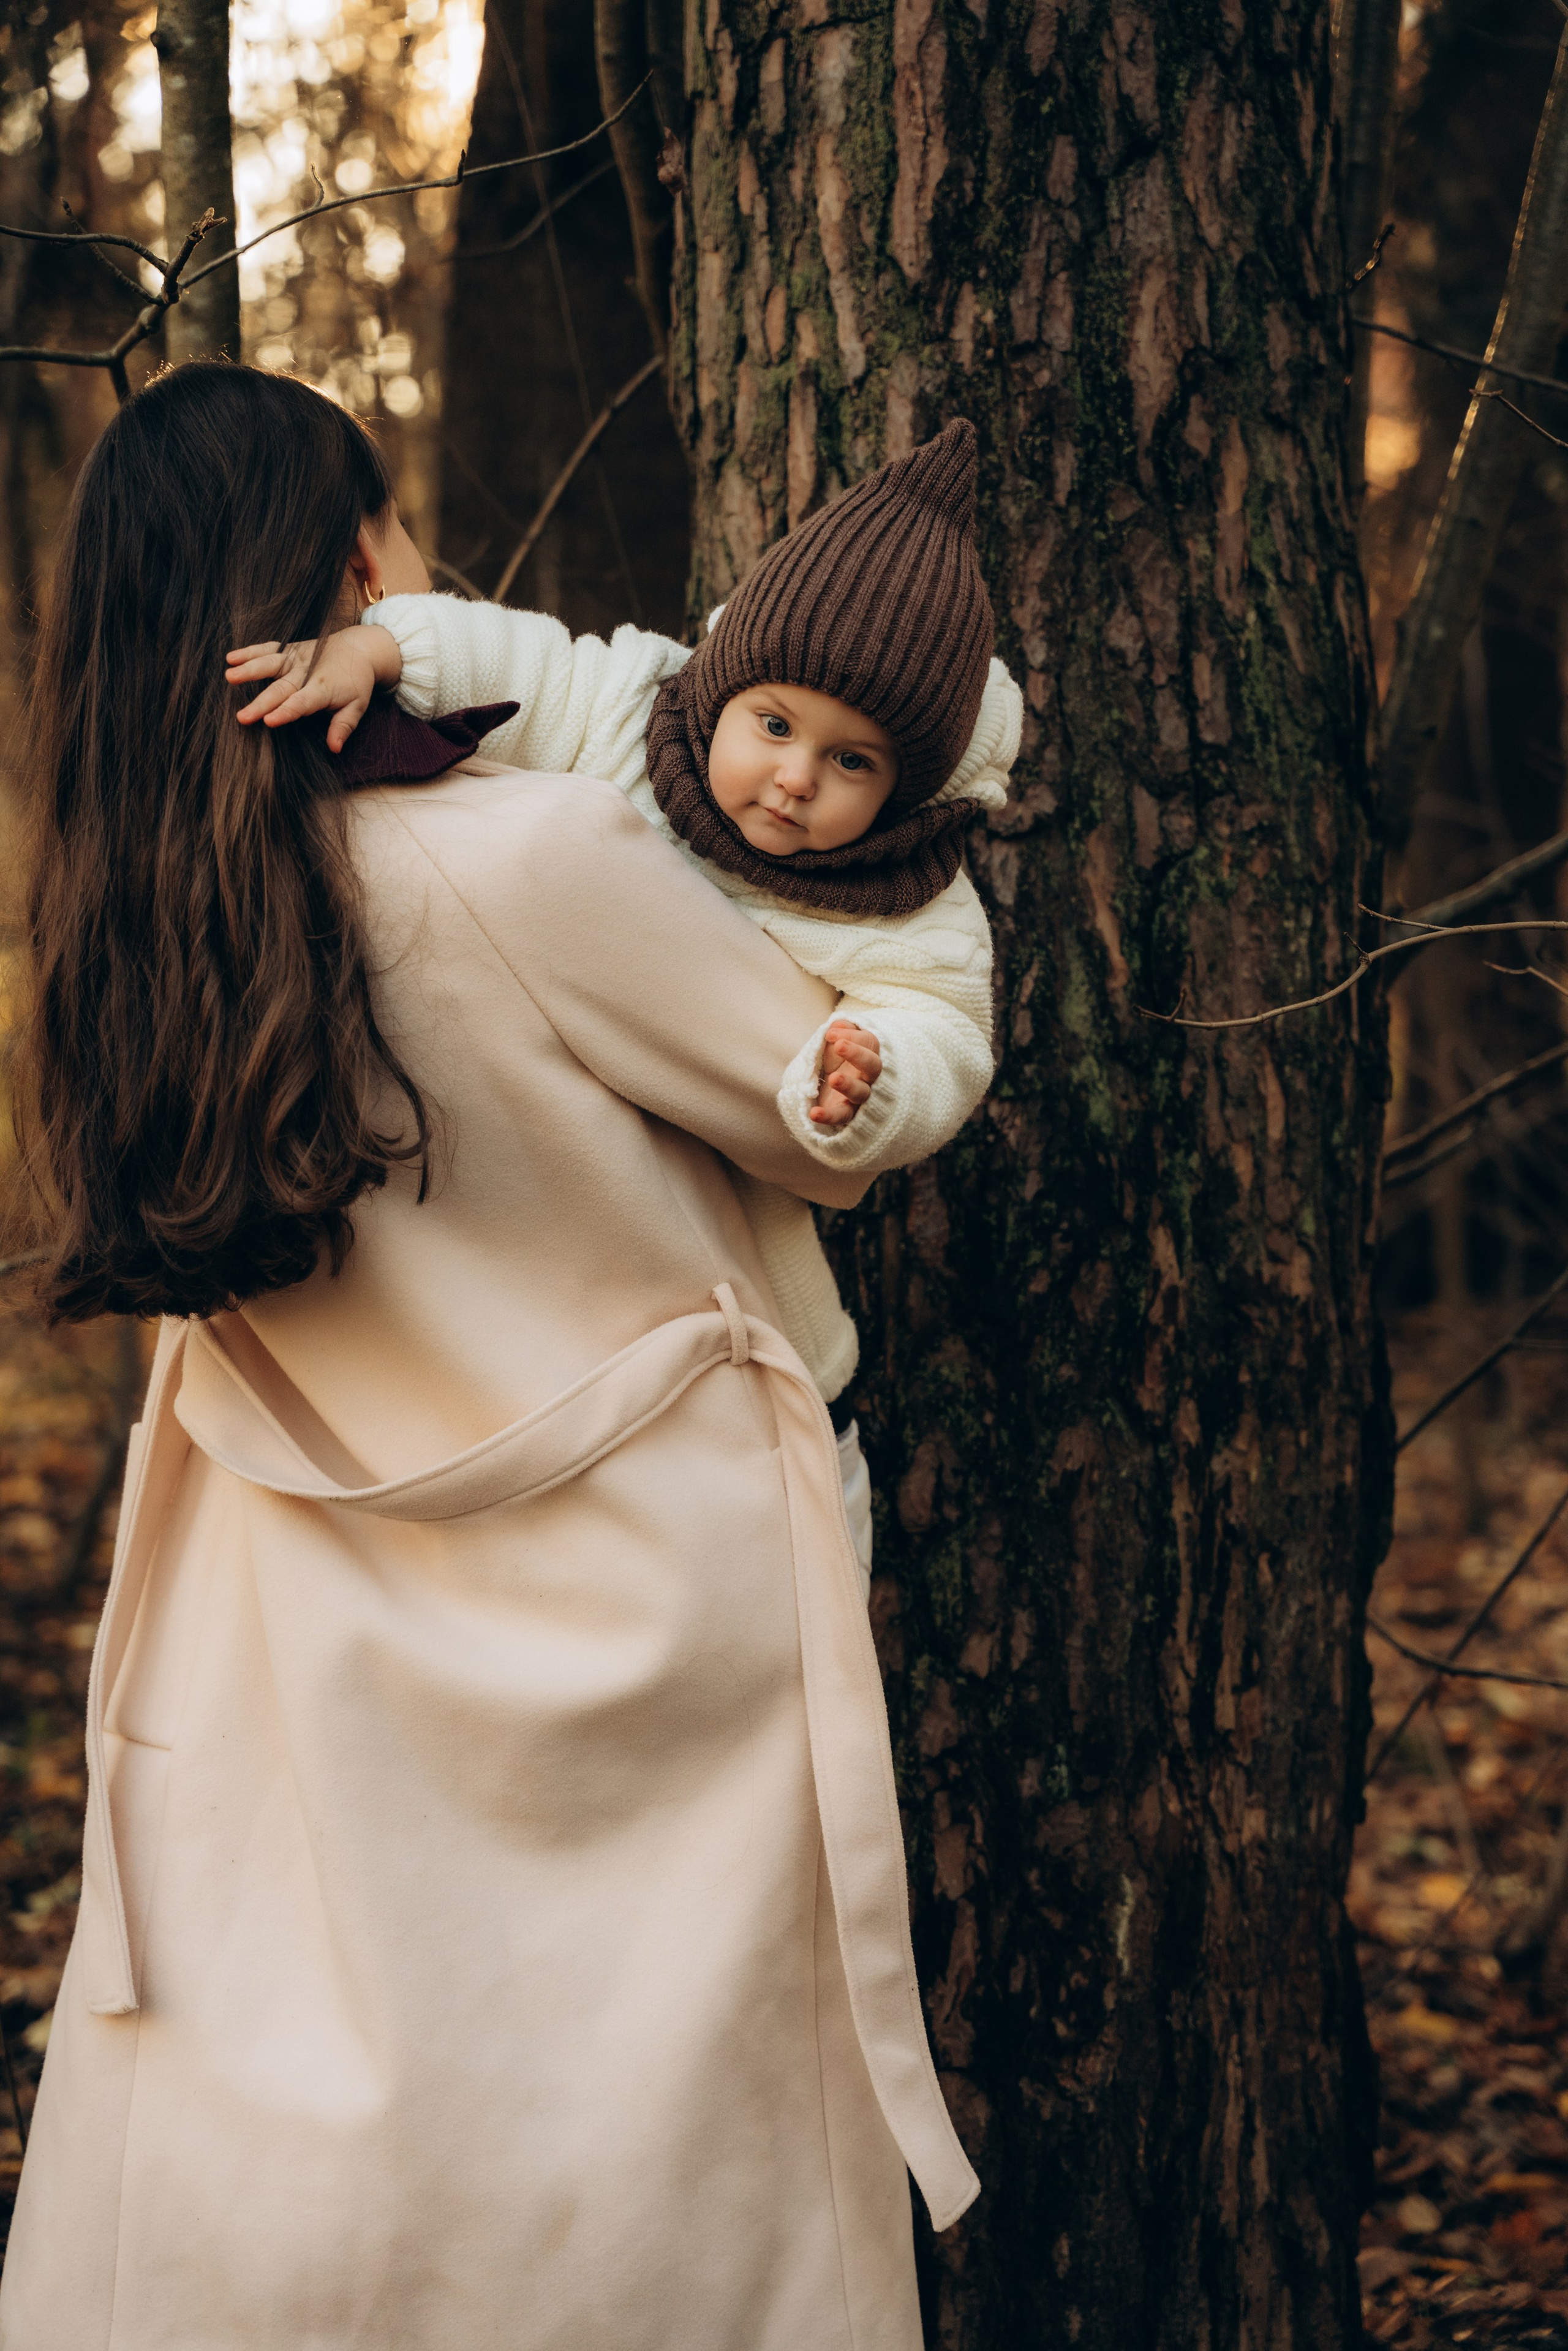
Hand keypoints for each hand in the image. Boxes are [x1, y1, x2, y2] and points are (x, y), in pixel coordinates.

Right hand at [225, 624, 402, 752]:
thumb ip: (343, 726)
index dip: (286, 712)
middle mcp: (306, 672)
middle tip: (242, 716)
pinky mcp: (289, 648)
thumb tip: (334, 748)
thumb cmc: (356, 682)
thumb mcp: (357, 705)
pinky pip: (268, 648)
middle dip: (261, 702)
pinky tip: (230, 658)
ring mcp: (296, 658)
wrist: (358, 648)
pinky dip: (249, 651)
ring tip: (229, 676)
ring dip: (250, 669)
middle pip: (280, 689)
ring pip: (270, 664)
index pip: (302, 703)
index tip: (269, 721)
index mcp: (323, 689)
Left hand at [810, 1020, 881, 1128]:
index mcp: (869, 1054)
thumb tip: (836, 1025)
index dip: (852, 1036)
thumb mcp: (839, 1041)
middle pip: (874, 1066)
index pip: (869, 1043)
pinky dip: (829, 1116)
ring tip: (833, 1078)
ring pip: (861, 1093)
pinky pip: (842, 1116)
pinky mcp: (847, 1112)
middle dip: (858, 1055)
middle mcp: (869, 1076)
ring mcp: (860, 1095)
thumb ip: (840, 1031)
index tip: (830, 1033)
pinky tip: (814, 1113)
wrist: (832, 1087)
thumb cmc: (839, 1059)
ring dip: (848, 1085)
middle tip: (839, 1045)